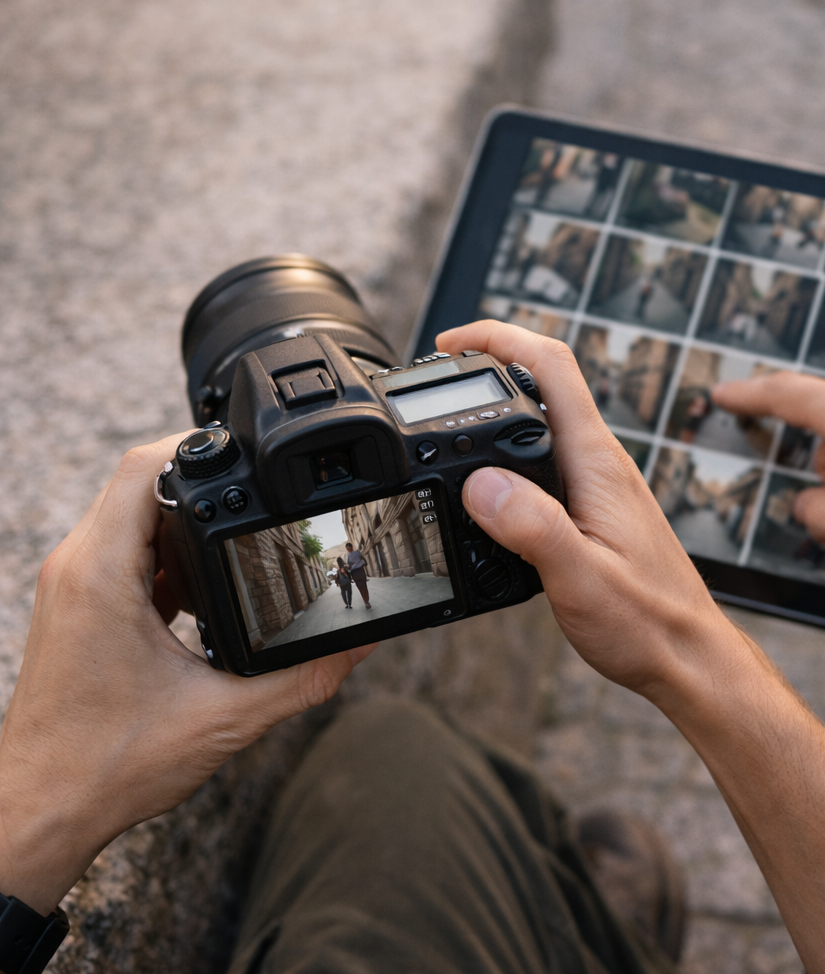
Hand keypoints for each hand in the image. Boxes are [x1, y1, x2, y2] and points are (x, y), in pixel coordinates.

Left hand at [0, 433, 374, 913]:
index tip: (246, 450)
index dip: (198, 442)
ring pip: (132, 515)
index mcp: (103, 575)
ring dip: (185, 521)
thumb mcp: (225, 718)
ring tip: (238, 544)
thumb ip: (303, 677)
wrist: (39, 809)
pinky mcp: (79, 604)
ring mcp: (73, 584)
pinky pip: (125, 550)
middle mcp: (77, 567)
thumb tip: (359, 645)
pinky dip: (168, 555)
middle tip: (257, 498)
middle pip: (141, 482)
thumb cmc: (105, 766)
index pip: (143, 467)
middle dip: (204, 480)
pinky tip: (204, 591)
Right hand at [435, 322, 737, 697]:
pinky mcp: (594, 508)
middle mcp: (600, 463)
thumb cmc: (649, 623)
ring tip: (450, 421)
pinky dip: (507, 455)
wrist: (687, 656)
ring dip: (496, 410)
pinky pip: (545, 462)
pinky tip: (486, 484)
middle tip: (440, 375)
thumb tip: (481, 482)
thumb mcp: (582, 578)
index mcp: (598, 463)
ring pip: (543, 424)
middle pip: (544, 384)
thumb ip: (532, 527)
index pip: (551, 367)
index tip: (451, 342)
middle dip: (488, 364)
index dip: (498, 339)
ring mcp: (599, 484)